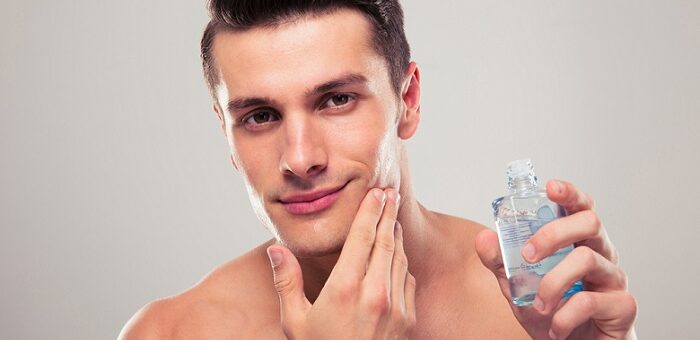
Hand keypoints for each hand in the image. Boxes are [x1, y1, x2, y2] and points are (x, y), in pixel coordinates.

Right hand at [266, 188, 415, 339]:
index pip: (362, 236)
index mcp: (345, 289)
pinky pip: (407, 280)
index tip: (375, 192)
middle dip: (388, 213)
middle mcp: (375, 293)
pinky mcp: (407, 319)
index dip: (370, 210)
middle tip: (390, 192)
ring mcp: (395, 307)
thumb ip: (286, 282)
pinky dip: (402, 262)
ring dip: (396, 234)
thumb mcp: (294, 321)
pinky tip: (396, 254)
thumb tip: (276, 250)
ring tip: (392, 217)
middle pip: (385, 240)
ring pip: (399, 258)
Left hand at [476, 180, 637, 338]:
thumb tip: (484, 238)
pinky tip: (556, 326)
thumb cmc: (551, 312)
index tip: (550, 187)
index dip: (569, 193)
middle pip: (589, 222)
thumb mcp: (518, 287)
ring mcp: (614, 278)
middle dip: (553, 233)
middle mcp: (602, 253)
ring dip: (552, 282)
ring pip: (587, 259)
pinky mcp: (623, 305)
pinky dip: (565, 315)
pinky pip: (591, 300)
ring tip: (539, 305)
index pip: (580, 207)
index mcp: (578, 242)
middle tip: (527, 255)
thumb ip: (501, 262)